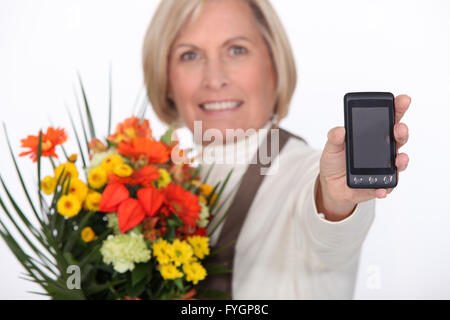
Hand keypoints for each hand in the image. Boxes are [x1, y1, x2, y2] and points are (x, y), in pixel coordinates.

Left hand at [315, 94, 410, 221]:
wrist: (330, 185)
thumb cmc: (335, 161)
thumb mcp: (331, 147)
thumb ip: (334, 138)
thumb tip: (339, 130)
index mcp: (373, 135)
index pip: (389, 119)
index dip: (397, 108)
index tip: (403, 100)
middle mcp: (383, 150)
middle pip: (398, 138)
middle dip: (401, 132)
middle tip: (399, 128)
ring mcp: (384, 167)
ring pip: (399, 162)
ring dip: (401, 160)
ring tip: (398, 159)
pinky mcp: (379, 184)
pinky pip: (385, 186)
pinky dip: (384, 187)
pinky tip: (381, 189)